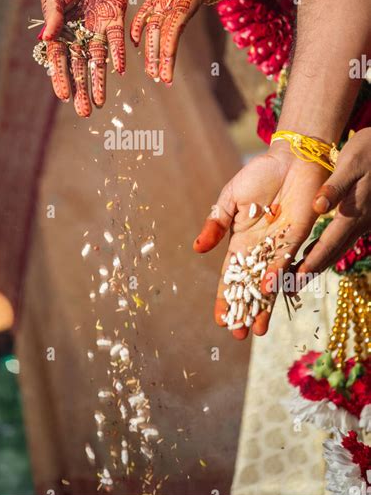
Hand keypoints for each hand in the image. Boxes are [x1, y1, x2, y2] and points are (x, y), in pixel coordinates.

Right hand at [39, 0, 127, 116]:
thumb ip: (53, 15)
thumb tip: (46, 40)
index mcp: (60, 29)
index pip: (59, 59)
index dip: (60, 77)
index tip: (63, 96)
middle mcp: (79, 34)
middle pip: (80, 66)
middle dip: (82, 89)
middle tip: (84, 112)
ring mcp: (97, 28)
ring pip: (98, 60)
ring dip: (100, 81)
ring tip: (100, 102)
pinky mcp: (115, 18)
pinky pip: (116, 40)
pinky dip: (117, 55)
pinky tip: (119, 71)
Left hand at [130, 0, 225, 83]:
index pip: (177, 24)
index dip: (171, 44)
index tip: (166, 60)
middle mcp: (178, 4)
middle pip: (167, 34)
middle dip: (163, 57)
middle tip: (160, 79)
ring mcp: (168, 1)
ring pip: (157, 30)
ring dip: (153, 51)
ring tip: (151, 73)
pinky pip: (147, 15)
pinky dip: (140, 28)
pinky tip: (135, 44)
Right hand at [193, 141, 328, 339]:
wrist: (290, 159)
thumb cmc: (258, 175)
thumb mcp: (228, 200)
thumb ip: (215, 224)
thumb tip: (197, 249)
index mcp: (241, 240)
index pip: (232, 276)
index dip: (226, 297)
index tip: (220, 319)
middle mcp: (261, 249)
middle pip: (251, 286)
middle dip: (244, 310)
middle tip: (238, 335)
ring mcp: (279, 245)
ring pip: (269, 282)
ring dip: (263, 305)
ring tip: (256, 329)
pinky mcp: (297, 237)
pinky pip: (284, 260)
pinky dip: (276, 276)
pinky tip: (268, 292)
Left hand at [299, 128, 370, 274]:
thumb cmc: (370, 150)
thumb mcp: (351, 162)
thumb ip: (335, 186)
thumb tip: (319, 206)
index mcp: (354, 213)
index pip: (328, 245)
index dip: (310, 264)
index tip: (293, 280)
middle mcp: (360, 223)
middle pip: (332, 254)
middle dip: (310, 271)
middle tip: (288, 288)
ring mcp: (364, 222)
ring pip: (338, 248)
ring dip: (319, 263)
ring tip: (297, 276)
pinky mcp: (364, 216)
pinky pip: (343, 239)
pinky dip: (327, 249)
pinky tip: (314, 250)